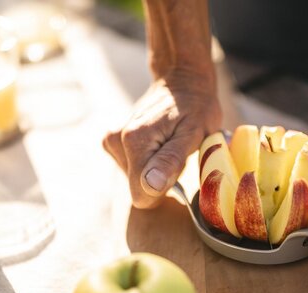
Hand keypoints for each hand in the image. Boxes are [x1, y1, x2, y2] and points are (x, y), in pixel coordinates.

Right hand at [103, 73, 221, 208]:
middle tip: (177, 151)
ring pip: (135, 180)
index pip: (142, 195)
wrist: (182, 81)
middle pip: (139, 187)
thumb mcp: (194, 132)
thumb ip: (171, 160)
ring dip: (156, 169)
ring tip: (170, 144)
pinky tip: (159, 143)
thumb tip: (150, 185)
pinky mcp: (112, 142)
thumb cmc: (196, 106)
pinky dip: (148, 162)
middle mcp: (116, 141)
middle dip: (161, 177)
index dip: (165, 188)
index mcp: (134, 142)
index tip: (178, 167)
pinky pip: (132, 169)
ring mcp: (112, 141)